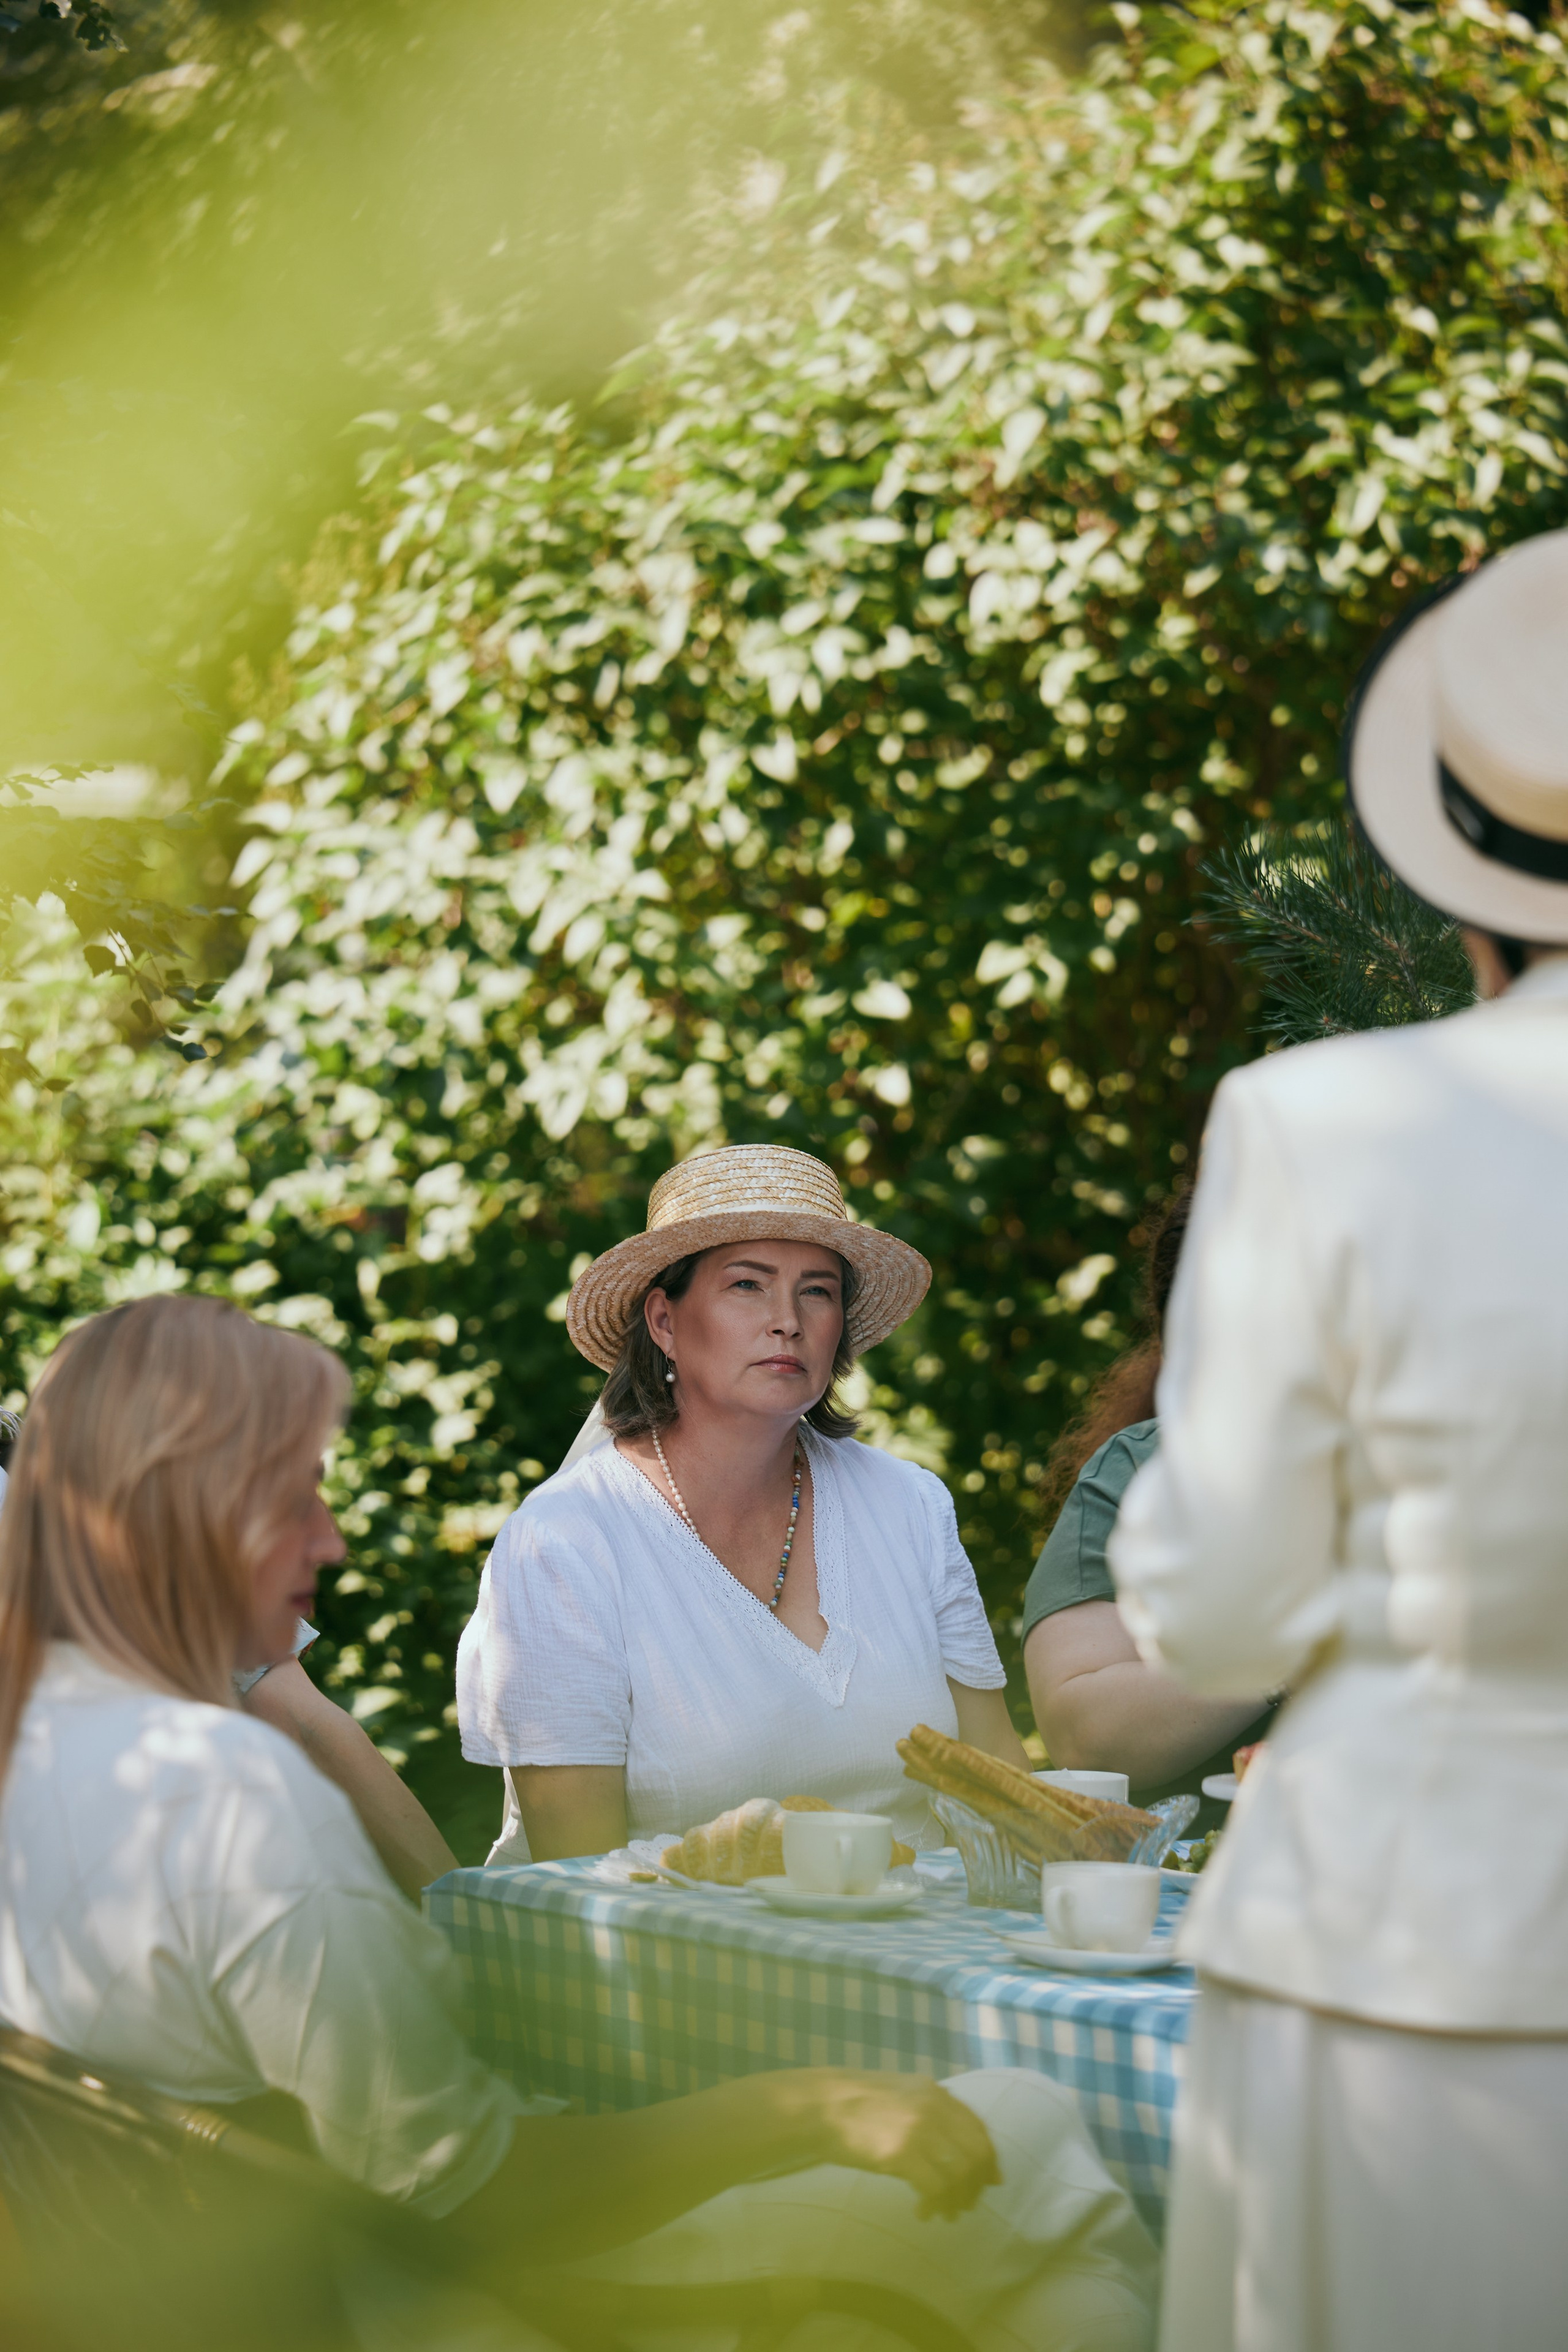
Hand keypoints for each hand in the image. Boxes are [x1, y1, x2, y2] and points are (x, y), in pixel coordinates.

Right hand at [769, 2070, 1001, 2220]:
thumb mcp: (903, 2097)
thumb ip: (934, 2116)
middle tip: (964, 2205)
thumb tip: (957, 2148)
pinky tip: (922, 2213)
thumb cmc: (858, 2105)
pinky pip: (935, 2188)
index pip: (979, 2129)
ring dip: (956, 2200)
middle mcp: (934, 2107)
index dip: (988, 2159)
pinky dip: (935, 2205)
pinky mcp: (900, 2153)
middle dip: (976, 2186)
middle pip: (976, 2153)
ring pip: (960, 2174)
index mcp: (935, 2092)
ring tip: (942, 2213)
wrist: (819, 2106)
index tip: (988, 2182)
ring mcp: (918, 2129)